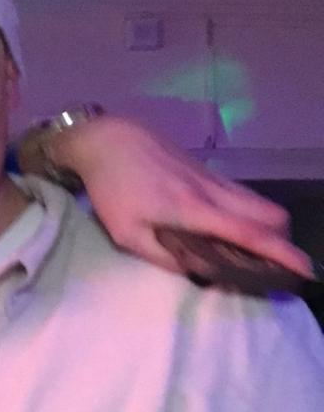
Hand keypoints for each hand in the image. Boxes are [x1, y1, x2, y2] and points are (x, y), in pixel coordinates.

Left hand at [46, 115, 313, 287]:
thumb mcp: (127, 234)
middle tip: (266, 265)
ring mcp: (214, 178)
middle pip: (271, 215)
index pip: (250, 234)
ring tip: (250, 252)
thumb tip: (196, 272)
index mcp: (194, 210)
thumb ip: (163, 256)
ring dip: (266, 228)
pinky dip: (249, 215)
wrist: (108, 140)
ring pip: (260, 202)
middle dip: (279, 242)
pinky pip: (242, 195)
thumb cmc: (112, 189)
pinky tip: (230, 230)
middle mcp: (213, 192)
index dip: (281, 254)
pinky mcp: (208, 172)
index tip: (304, 270)